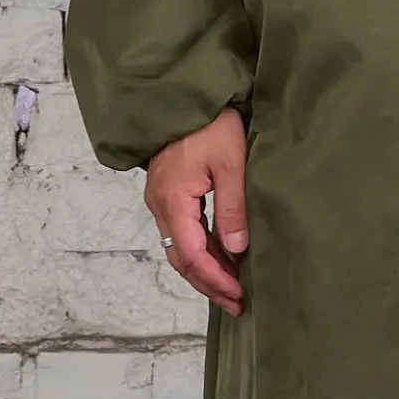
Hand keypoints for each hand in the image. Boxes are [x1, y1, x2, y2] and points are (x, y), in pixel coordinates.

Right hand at [144, 105, 249, 316]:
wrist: (186, 96)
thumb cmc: (210, 124)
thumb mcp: (231, 164)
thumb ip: (232, 208)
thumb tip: (235, 249)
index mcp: (173, 201)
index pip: (191, 255)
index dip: (215, 279)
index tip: (238, 295)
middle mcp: (160, 205)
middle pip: (182, 259)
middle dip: (209, 284)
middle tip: (236, 303)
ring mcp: (162, 200)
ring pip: (180, 248)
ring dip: (205, 270)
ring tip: (232, 288)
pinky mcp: (169, 193)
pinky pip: (182, 233)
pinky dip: (201, 251)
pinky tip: (221, 259)